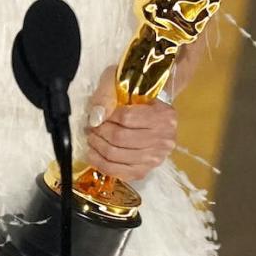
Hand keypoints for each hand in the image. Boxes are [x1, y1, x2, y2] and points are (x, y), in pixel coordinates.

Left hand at [84, 64, 176, 181]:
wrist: (149, 108)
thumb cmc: (134, 93)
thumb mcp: (120, 82)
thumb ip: (107, 96)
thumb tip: (96, 117)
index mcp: (164, 115)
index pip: (127, 118)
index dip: (106, 116)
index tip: (97, 113)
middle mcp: (165, 139)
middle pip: (120, 139)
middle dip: (99, 132)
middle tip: (90, 126)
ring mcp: (156, 158)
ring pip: (117, 156)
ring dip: (97, 147)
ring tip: (91, 137)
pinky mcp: (145, 171)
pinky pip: (119, 173)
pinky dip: (101, 164)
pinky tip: (93, 154)